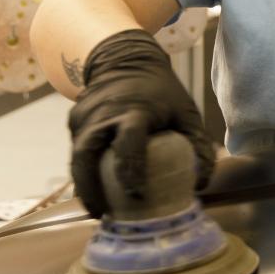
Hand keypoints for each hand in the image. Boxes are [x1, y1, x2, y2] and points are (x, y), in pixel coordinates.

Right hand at [67, 29, 215, 217]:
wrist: (124, 58)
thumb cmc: (161, 92)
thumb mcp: (186, 113)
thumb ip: (198, 147)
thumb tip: (200, 185)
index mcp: (135, 110)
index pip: (128, 142)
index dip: (130, 170)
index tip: (136, 195)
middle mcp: (103, 113)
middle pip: (86, 154)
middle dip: (90, 188)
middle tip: (101, 215)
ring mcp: (84, 116)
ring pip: (76, 157)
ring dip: (83, 185)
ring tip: (97, 210)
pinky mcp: (74, 120)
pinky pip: (76, 150)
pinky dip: (83, 171)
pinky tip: (94, 189)